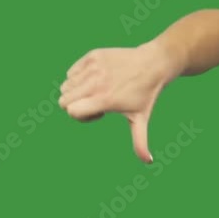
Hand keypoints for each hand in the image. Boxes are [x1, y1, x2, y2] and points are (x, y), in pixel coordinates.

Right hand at [59, 41, 182, 163]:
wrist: (154, 63)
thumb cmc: (146, 94)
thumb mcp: (142, 118)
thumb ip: (140, 143)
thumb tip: (149, 162)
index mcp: (104, 99)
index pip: (71, 111)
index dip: (82, 116)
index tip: (101, 112)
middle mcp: (96, 81)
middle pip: (64, 100)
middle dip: (76, 105)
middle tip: (99, 101)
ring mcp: (94, 67)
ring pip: (66, 85)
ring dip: (77, 91)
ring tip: (99, 88)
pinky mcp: (93, 55)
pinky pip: (71, 71)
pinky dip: (78, 77)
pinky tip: (98, 77)